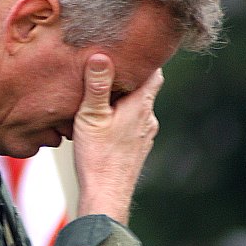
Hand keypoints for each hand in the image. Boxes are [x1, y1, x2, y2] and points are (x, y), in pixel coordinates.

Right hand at [73, 54, 163, 223]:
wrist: (106, 196)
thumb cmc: (98, 157)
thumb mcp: (91, 117)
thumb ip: (97, 86)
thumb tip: (102, 55)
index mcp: (140, 105)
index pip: (154, 71)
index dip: (145, 58)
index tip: (131, 49)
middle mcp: (149, 119)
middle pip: (145, 89)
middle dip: (130, 79)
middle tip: (110, 70)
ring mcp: (146, 136)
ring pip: (138, 109)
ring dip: (124, 101)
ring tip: (103, 98)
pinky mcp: (138, 150)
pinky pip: (133, 126)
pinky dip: (122, 120)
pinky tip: (105, 125)